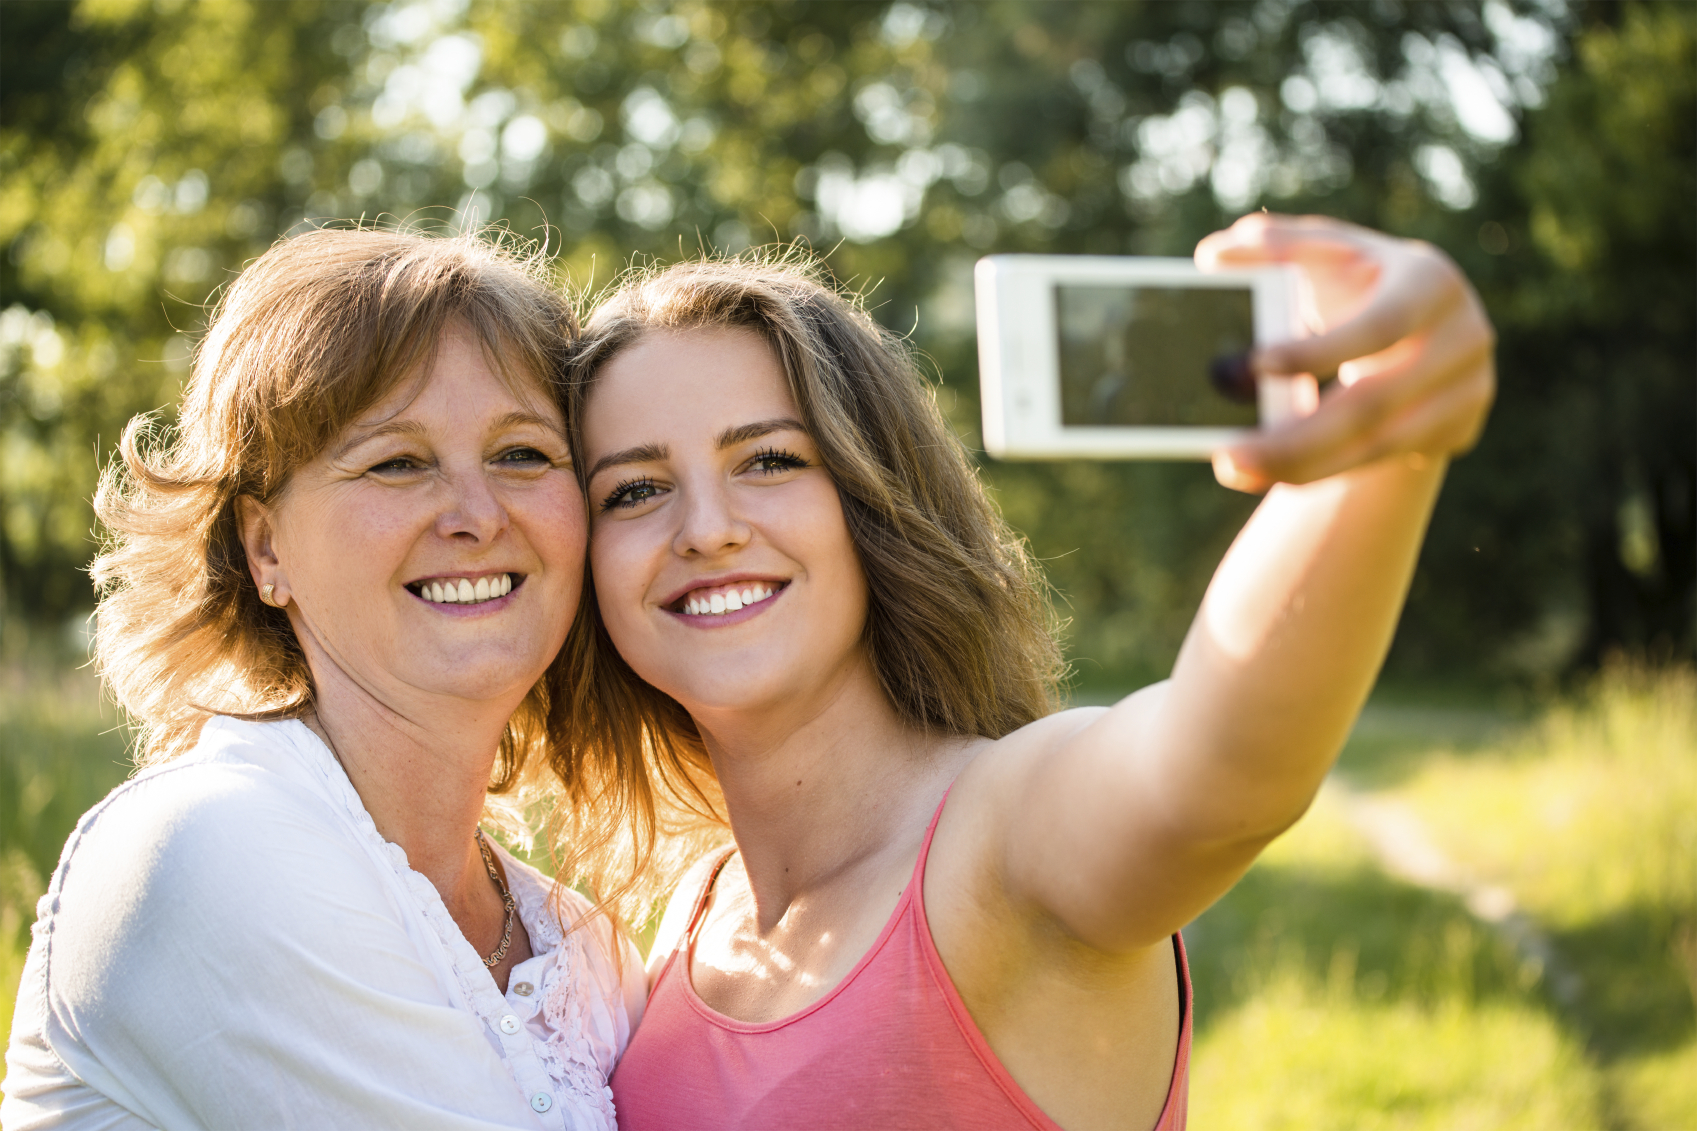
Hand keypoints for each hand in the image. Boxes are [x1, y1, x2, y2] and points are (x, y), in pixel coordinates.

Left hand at [1195, 213, 1495, 492]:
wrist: (1422, 323)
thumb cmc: (1359, 281)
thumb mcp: (1327, 255)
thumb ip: (1274, 248)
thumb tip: (1213, 256)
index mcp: (1429, 281)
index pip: (1377, 327)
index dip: (1319, 350)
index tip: (1254, 366)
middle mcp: (1462, 336)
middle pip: (1373, 404)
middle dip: (1296, 437)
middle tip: (1227, 455)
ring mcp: (1470, 387)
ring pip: (1376, 444)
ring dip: (1302, 465)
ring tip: (1235, 469)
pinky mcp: (1460, 426)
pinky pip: (1383, 461)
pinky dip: (1324, 470)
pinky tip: (1272, 474)